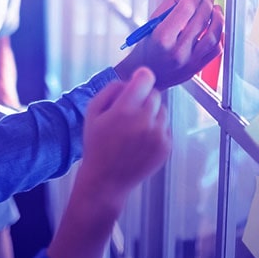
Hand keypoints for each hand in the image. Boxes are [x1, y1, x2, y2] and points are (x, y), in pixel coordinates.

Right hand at [79, 67, 170, 202]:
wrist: (106, 180)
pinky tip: (140, 141)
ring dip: (151, 114)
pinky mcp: (166, 147)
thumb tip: (130, 80)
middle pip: (155, 94)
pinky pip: (166, 127)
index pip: (146, 78)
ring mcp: (158, 135)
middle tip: (130, 112)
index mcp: (125, 110)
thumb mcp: (92, 112)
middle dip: (143, 99)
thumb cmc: (97, 144)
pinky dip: (156, 130)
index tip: (136, 82)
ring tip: (134, 129)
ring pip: (162, 110)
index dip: (140, 77)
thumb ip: (111, 90)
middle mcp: (145, 121)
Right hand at [114, 0, 223, 88]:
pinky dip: (219, 35)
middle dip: (207, 2)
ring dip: (217, 17)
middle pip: (201, 19)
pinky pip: (216, 50)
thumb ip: (172, 3)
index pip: (186, 8)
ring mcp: (189, 62)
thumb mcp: (152, 22)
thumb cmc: (148, 46)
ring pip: (213, 34)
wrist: (147, 73)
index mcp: (162, 37)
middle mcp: (177, 51)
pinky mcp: (197, 68)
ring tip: (215, 9)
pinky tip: (215, 27)